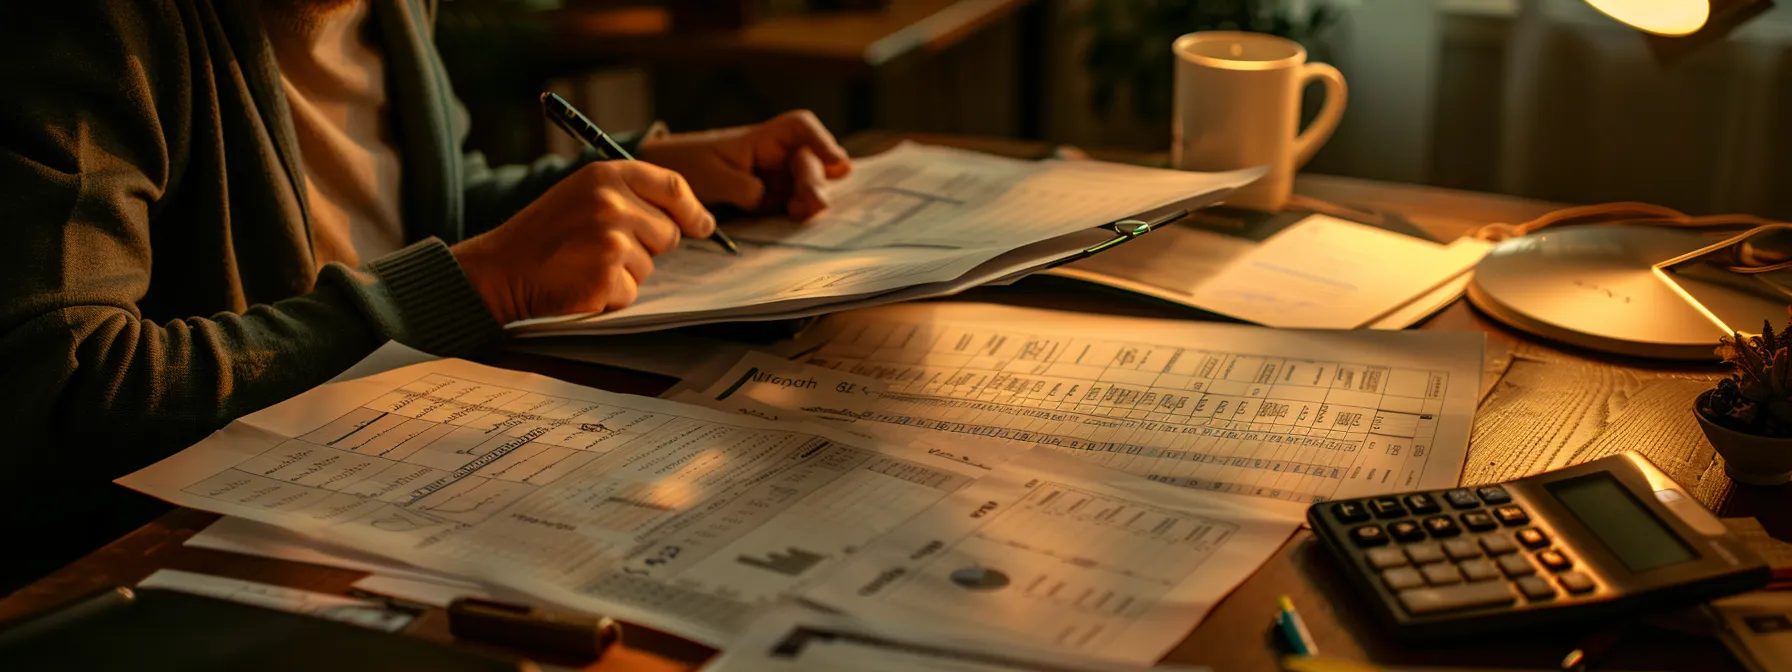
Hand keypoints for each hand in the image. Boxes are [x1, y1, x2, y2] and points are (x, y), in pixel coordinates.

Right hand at [452, 161, 714, 322]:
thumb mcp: (582, 193)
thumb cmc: (545, 233)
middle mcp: (611, 203)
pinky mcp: (606, 277)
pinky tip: (580, 283)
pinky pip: (631, 293)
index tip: (701, 225)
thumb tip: (694, 219)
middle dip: (647, 245)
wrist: (500, 268)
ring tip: (584, 263)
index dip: (692, 210)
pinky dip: (610, 295)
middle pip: (668, 233)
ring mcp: (609, 241)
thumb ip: (630, 196)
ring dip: (624, 273)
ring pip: (649, 266)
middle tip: (602, 247)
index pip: (673, 187)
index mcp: (606, 175)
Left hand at [636, 110, 852, 220]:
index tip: (836, 165)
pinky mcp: (768, 196)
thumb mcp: (714, 178)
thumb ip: (746, 189)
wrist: (663, 177)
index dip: (822, 142)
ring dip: (811, 197)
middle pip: (810, 159)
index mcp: (760, 139)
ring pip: (808, 182)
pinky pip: (793, 200)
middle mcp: (773, 154)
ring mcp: (773, 175)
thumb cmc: (686, 166)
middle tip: (811, 204)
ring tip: (800, 213)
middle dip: (816, 180)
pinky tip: (794, 217)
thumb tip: (772, 198)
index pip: (800, 128)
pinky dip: (799, 209)